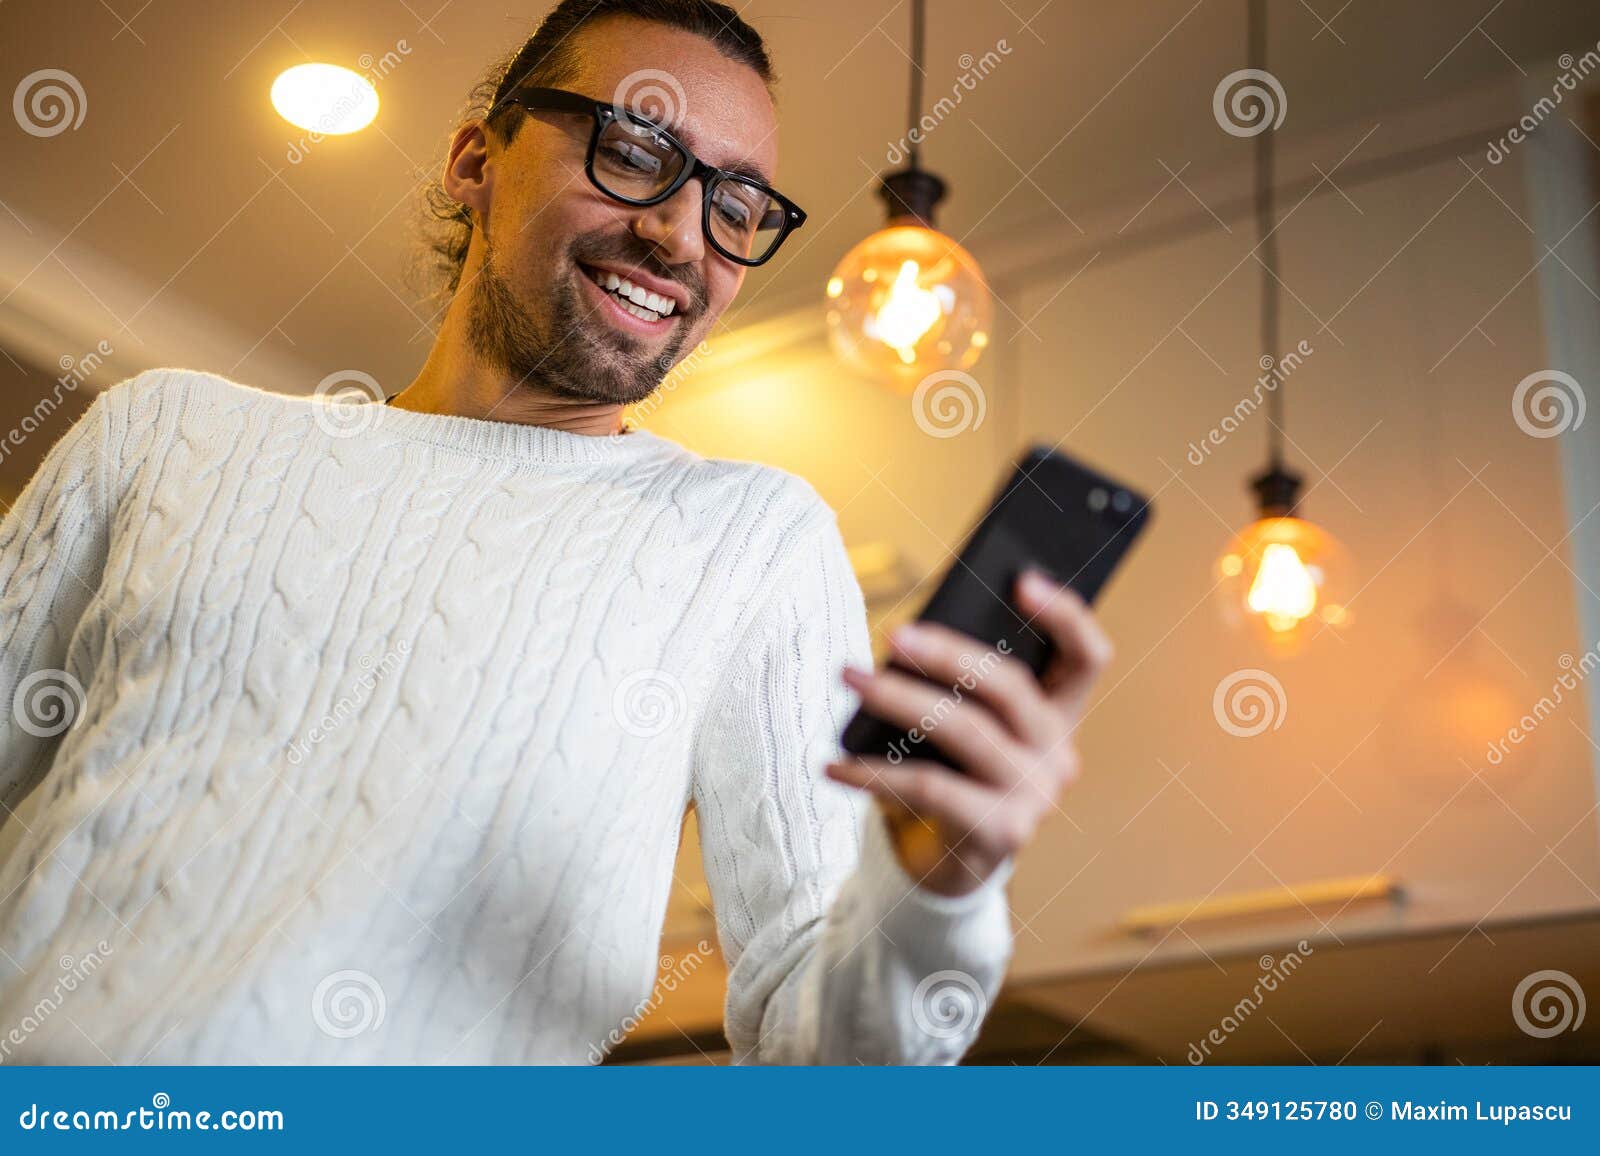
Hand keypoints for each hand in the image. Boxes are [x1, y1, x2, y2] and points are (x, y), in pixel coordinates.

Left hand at [825, 568, 1112, 896]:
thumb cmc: (953, 776)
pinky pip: (929, 787)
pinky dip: (874, 773)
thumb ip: (960, 687)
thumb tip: (904, 642)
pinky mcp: (1002, 833)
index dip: (1065, 615)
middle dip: (947, 654)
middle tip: (892, 636)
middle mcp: (1059, 754)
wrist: (949, 862)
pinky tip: (834, 764)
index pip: (1086, 657)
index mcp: (1057, 715)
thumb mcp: (965, 726)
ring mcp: (1035, 796)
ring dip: (900, 700)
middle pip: (1010, 687)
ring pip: (966, 731)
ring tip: (852, 680)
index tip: (1022, 578)